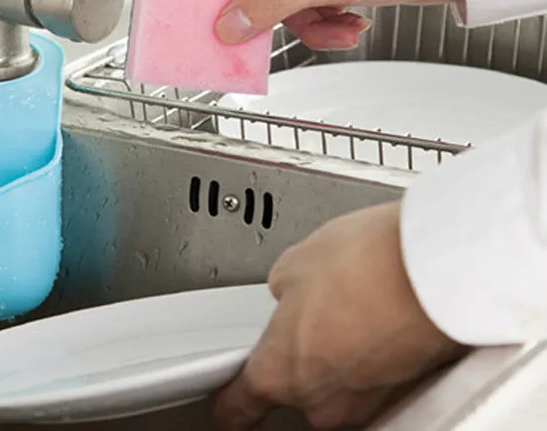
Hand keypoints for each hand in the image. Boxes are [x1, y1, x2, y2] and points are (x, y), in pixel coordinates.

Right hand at [205, 0, 464, 49]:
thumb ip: (273, 1)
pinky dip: (328, 24)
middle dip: (272, 13)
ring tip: (340, 26)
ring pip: (284, 3)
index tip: (203, 12)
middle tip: (272, 34)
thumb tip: (228, 24)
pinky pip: (310, 9)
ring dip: (309, 24)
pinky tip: (353, 25)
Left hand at [211, 202, 465, 429]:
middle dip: (302, 361)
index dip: (228, 404)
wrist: (443, 270)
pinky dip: (380, 348)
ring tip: (355, 306)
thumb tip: (291, 289)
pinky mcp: (413, 388)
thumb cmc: (370, 265)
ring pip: (344, 384)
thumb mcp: (296, 263)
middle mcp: (326, 400)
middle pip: (299, 394)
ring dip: (345, 353)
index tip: (225, 405)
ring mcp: (373, 400)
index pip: (238, 407)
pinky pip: (383, 373)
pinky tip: (385, 311)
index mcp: (280, 371)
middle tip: (311, 317)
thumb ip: (283, 288)